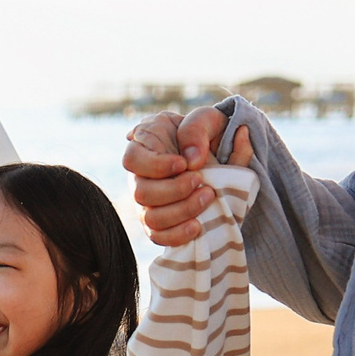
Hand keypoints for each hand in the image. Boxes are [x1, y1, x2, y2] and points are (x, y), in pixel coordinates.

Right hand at [123, 107, 229, 247]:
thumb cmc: (209, 133)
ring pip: (149, 217)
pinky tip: (197, 226)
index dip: (155, 166)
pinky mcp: (160, 221)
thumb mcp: (207, 119)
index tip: (184, 164)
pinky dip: (177, 235)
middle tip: (201, 181)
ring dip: (180, 211)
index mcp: (145, 145)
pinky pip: (158, 236)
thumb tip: (192, 159)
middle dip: (173, 190)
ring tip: (208, 197)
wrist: (222, 155)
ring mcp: (148, 201)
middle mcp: (141, 175)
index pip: (132, 159)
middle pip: (140, 193)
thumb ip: (197, 129)